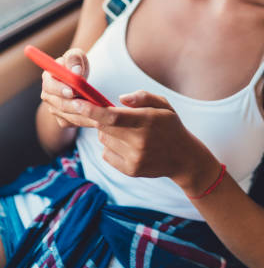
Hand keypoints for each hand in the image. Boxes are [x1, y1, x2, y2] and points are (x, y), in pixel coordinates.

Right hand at [40, 48, 97, 128]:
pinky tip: (98, 121)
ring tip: (99, 116)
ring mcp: (54, 108)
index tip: (72, 92)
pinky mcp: (63, 118)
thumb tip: (75, 71)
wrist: (78, 78)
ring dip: (83, 117)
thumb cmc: (76, 65)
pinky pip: (73, 123)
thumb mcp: (76, 56)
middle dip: (74, 106)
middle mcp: (48, 95)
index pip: (50, 86)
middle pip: (59, 104)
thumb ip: (74, 59)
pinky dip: (86, 122)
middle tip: (90, 108)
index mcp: (48, 78)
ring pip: (68, 116)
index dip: (60, 90)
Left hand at [74, 89, 218, 191]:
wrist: (184, 158)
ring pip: (104, 140)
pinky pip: (107, 154)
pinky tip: (128, 145)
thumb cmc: (170, 126)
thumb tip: (120, 99)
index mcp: (146, 121)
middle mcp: (139, 141)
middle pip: (104, 127)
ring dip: (108, 133)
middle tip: (114, 115)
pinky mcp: (130, 170)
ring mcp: (134, 158)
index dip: (91, 110)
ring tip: (127, 132)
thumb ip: (142, 97)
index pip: (112, 116)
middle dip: (101, 119)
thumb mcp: (163, 105)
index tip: (76, 103)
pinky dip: (111, 147)